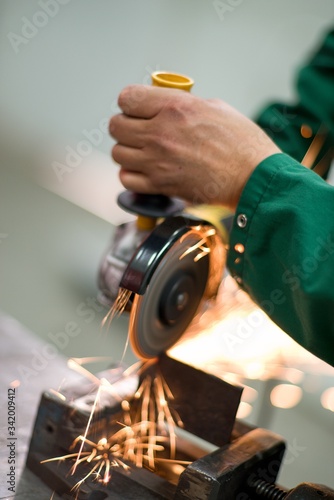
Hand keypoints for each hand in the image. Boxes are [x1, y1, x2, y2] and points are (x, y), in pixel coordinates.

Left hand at [110, 85, 279, 209]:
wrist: (252, 176)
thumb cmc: (241, 143)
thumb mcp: (213, 107)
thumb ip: (181, 104)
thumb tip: (164, 105)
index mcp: (174, 107)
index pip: (127, 98)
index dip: (130, 103)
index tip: (137, 110)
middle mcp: (160, 133)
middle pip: (116, 126)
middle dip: (126, 127)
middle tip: (138, 131)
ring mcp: (158, 161)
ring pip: (118, 154)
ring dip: (128, 152)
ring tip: (143, 153)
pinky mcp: (160, 185)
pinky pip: (127, 180)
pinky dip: (132, 176)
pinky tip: (145, 172)